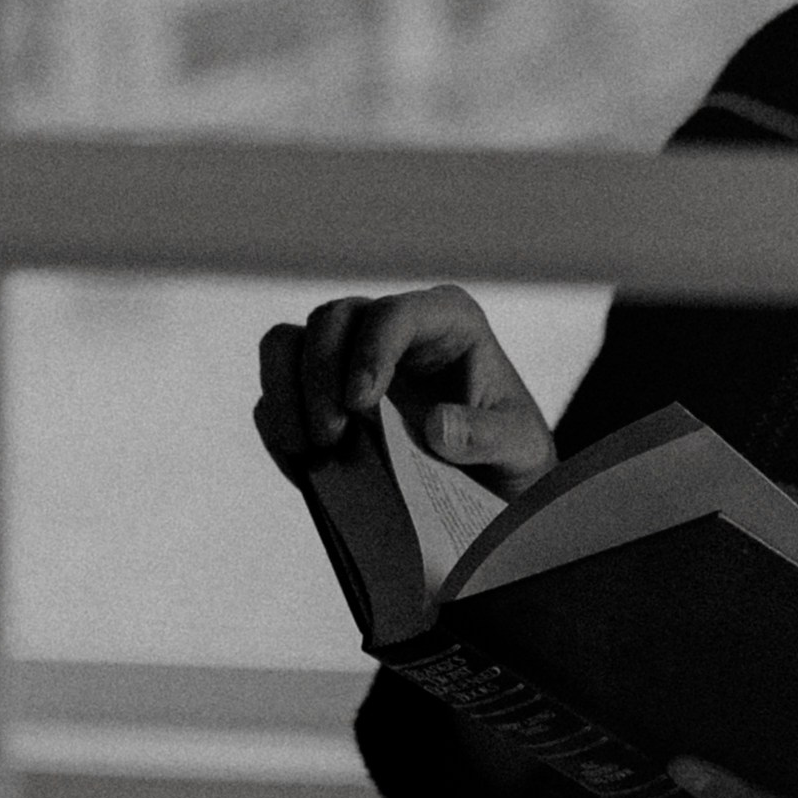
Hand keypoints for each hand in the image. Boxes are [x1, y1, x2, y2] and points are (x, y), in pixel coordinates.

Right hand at [254, 283, 555, 499]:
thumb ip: (487, 437)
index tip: (360, 403)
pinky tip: (303, 464)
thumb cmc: (511, 450)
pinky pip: (277, 393)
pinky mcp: (321, 394)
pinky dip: (279, 425)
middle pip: (330, 320)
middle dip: (319, 375)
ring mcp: (349, 358)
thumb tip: (436, 426)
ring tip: (311, 448)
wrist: (490, 483)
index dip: (369, 351)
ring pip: (288, 343)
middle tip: (331, 436)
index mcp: (446, 321)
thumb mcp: (520, 447)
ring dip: (286, 393)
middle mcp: (390, 329)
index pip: (394, 314)